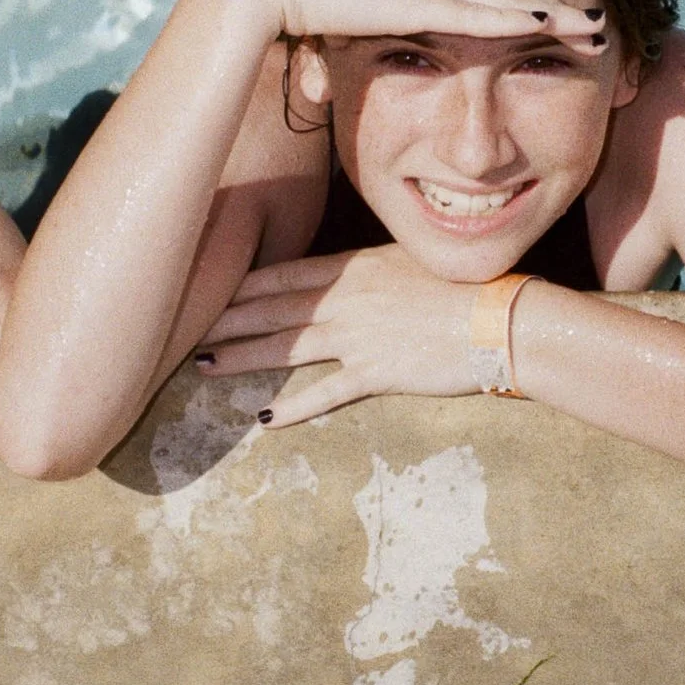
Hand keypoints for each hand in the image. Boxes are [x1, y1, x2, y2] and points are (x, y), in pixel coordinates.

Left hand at [194, 246, 483, 425]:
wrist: (502, 317)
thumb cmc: (464, 286)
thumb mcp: (411, 262)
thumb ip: (370, 272)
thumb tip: (344, 280)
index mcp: (353, 267)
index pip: (281, 274)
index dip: (239, 284)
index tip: (206, 289)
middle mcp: (347, 299)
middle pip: (271, 309)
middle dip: (224, 318)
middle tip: (183, 326)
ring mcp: (359, 336)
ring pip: (286, 347)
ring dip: (242, 357)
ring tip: (204, 365)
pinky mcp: (378, 372)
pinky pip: (326, 393)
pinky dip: (295, 408)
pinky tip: (266, 421)